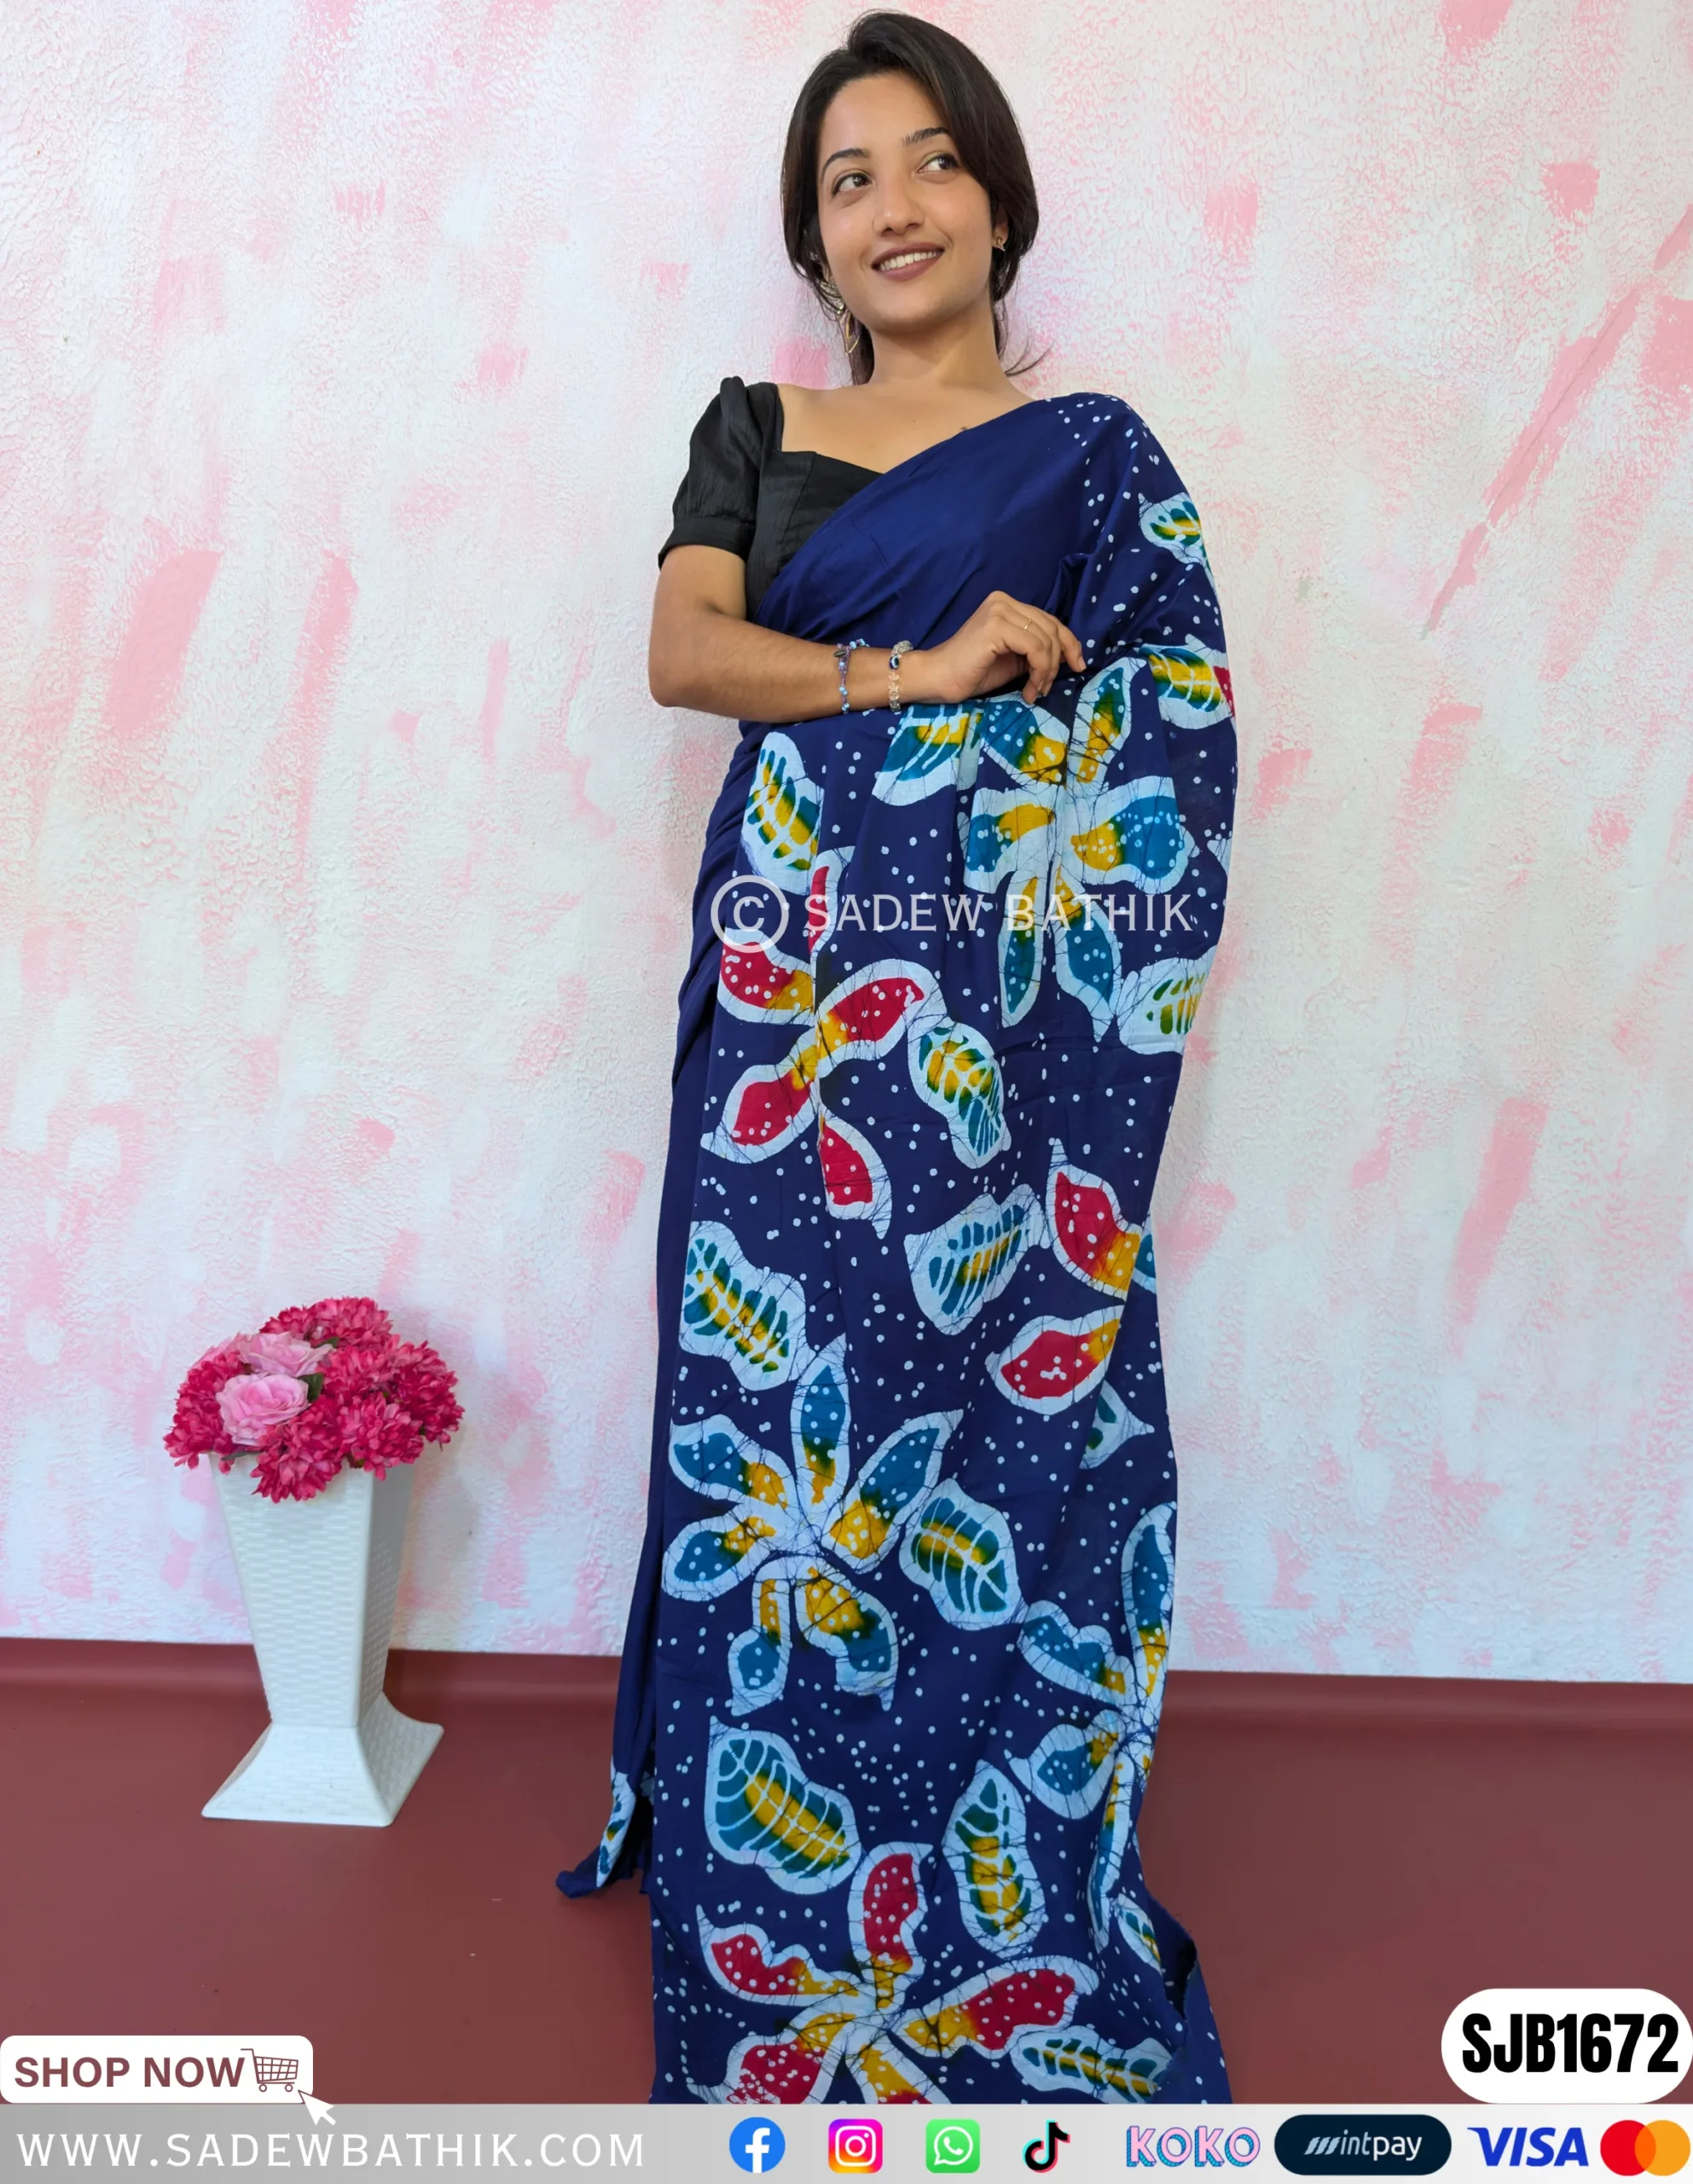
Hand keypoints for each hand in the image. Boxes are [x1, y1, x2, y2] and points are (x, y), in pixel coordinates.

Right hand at [904, 591, 1086, 706]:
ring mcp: (999, 611)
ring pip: (1046, 640)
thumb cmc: (971, 673)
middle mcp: (1004, 601)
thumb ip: (1037, 651)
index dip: (1069, 643)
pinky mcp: (996, 626)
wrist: (938, 679)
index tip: (1078, 666)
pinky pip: (1035, 648)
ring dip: (1046, 671)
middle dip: (1059, 661)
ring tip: (1034, 691)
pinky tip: (1029, 688)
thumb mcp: (1014, 660)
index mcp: (1007, 605)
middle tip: (1047, 688)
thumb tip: (1069, 656)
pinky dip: (1039, 671)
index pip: (1050, 620)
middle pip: (1052, 628)